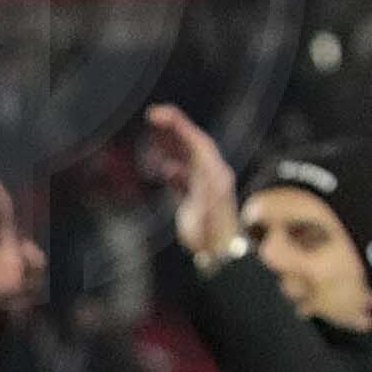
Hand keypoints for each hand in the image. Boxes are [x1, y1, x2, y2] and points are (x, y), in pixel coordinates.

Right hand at [139, 105, 242, 266]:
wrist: (220, 256)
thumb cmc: (213, 236)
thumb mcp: (209, 215)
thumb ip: (205, 198)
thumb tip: (200, 180)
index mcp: (215, 174)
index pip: (197, 141)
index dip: (179, 125)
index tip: (157, 114)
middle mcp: (211, 176)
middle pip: (191, 145)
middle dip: (173, 129)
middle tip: (151, 115)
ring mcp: (204, 187)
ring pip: (186, 158)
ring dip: (171, 144)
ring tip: (153, 132)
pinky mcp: (196, 199)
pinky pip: (183, 176)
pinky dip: (172, 168)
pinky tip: (163, 168)